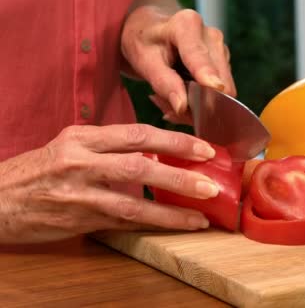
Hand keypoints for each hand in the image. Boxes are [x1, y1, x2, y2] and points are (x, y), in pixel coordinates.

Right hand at [0, 124, 219, 243]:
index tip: (204, 148)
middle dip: (180, 174)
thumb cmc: (38, 170)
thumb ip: (110, 146)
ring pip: (133, 201)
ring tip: (200, 215)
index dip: (175, 140)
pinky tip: (173, 227)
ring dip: (171, 210)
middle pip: (139, 165)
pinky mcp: (78, 221)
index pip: (137, 134)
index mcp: (82, 137)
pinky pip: (122, 224)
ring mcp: (79, 194)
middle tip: (210, 182)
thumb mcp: (70, 145)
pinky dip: (150, 225)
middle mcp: (80, 162)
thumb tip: (157, 149)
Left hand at [121, 6, 234, 122]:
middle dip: (200, 104)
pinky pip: (220, 90)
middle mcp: (211, 35)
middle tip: (170, 111)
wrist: (151, 29)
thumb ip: (164, 82)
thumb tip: (182, 106)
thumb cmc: (143, 41)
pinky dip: (202, 98)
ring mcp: (221, 48)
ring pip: (223, 89)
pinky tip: (183, 91)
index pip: (201, 58)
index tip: (215, 88)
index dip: (209, 76)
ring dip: (199, 102)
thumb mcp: (144, 61)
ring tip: (172, 97)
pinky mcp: (224, 61)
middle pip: (219, 81)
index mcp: (187, 26)